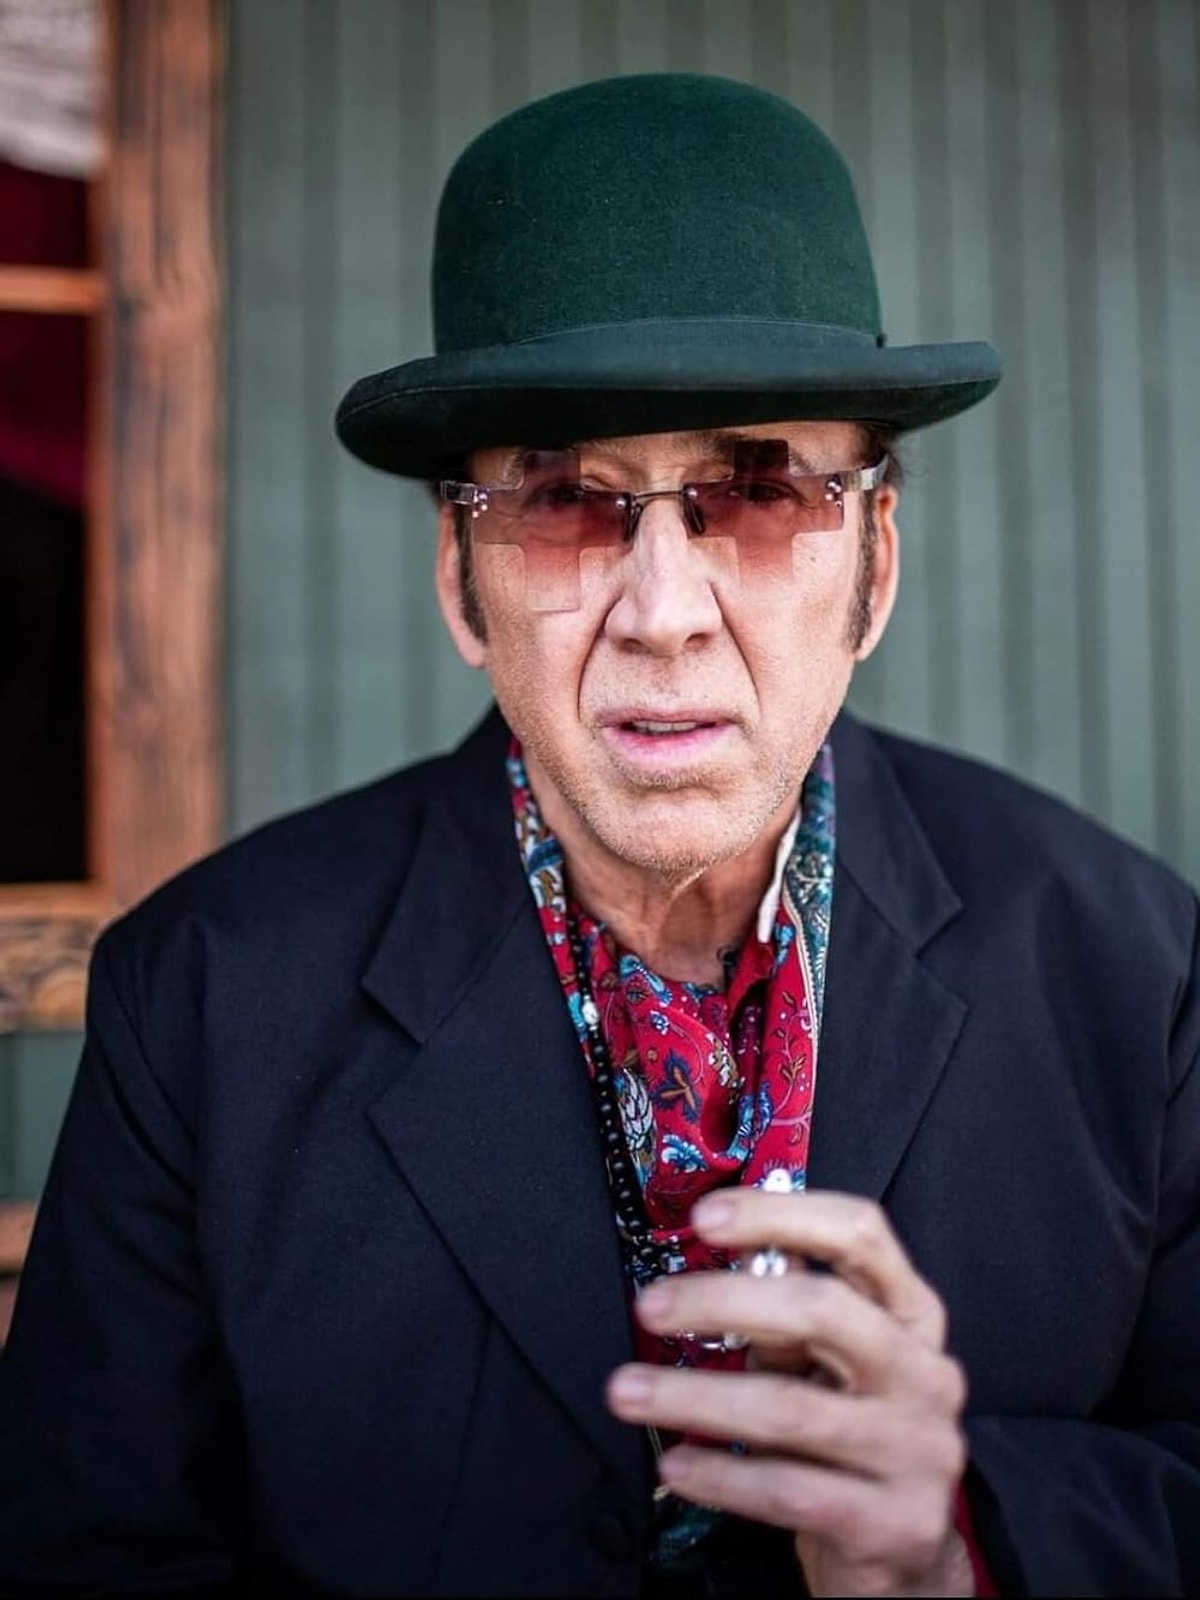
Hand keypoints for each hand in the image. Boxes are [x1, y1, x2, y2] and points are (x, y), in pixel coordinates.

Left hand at [606, 1188, 974, 1596]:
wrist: (903, 1554)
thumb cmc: (851, 1436)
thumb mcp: (829, 1364)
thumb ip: (792, 1314)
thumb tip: (737, 1252)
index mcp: (912, 1315)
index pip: (860, 1235)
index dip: (782, 1214)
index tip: (706, 1217)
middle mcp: (925, 1373)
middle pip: (823, 1311)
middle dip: (723, 1300)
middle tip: (651, 1305)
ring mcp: (917, 1449)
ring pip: (790, 1409)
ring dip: (695, 1396)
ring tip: (629, 1390)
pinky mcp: (895, 1523)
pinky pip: (789, 1491)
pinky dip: (720, 1476)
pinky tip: (676, 1466)